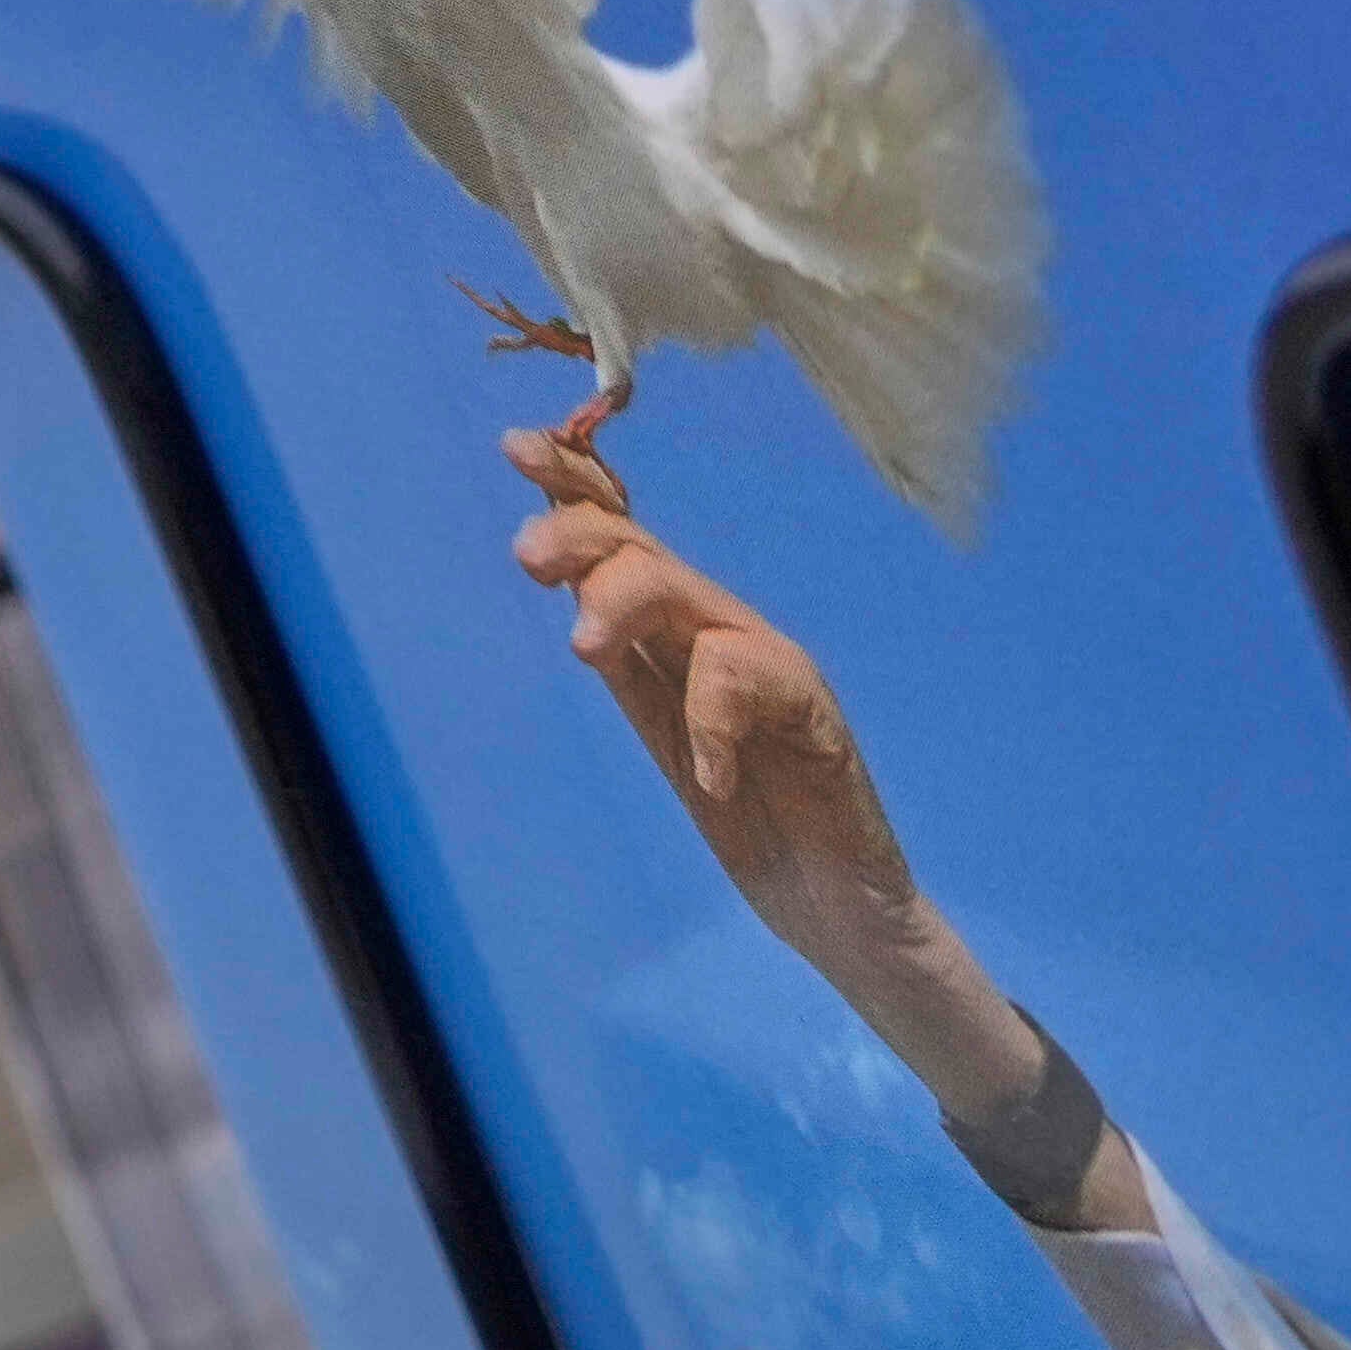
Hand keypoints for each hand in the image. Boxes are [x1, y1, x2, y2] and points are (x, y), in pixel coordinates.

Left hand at [509, 424, 1088, 1188]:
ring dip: (626, 602)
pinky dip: (715, 722)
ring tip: (585, 649)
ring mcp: (773, 670)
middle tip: (524, 559)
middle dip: (578, 533)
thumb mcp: (662, 722)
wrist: (836, 905)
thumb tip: (553, 565)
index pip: (624, 532)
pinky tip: (710, 778)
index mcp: (675, 631)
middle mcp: (722, 633)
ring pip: (691, 597)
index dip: (574, 481)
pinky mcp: (819, 721)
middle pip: (643, 548)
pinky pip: (754, 684)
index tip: (514, 444)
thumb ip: (623, 651)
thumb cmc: (751, 811)